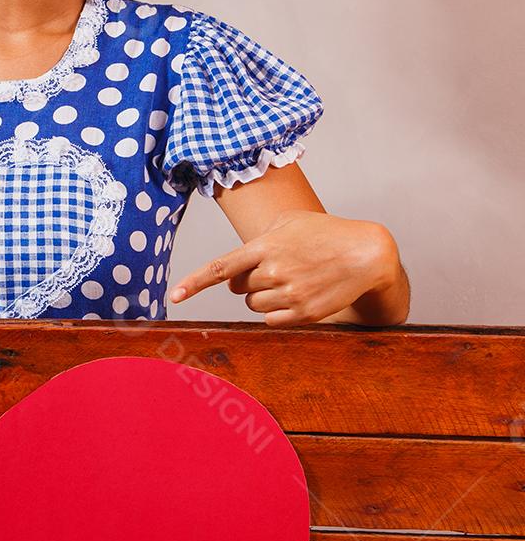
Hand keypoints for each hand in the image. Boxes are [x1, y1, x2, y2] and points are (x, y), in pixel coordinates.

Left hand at [168, 210, 396, 325]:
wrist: (366, 253)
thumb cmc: (327, 233)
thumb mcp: (290, 221)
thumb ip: (261, 237)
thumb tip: (240, 262)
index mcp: (265, 247)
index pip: (220, 268)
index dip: (194, 283)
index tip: (174, 296)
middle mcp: (273, 272)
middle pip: (237, 289)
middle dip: (248, 281)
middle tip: (275, 269)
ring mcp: (289, 294)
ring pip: (253, 305)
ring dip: (264, 296)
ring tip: (293, 279)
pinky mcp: (303, 314)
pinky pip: (271, 320)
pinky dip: (278, 312)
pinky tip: (298, 295)